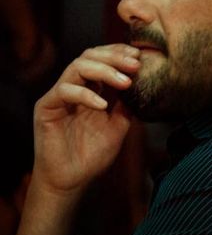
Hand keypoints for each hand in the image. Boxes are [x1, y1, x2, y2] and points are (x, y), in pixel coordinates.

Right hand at [32, 44, 140, 194]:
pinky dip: (85, 95)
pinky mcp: (46, 106)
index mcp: (90, 90)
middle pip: (89, 56)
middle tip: (135, 64)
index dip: (120, 54)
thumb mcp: (117, 129)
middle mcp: (73, 88)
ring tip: (125, 83)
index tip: (140, 58)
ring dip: (104, 71)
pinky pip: (64, 91)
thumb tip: (143, 86)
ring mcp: (59, 96)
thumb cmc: (91, 157)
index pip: (102, 60)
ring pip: (77, 67)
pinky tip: (102, 106)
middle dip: (114, 57)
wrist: (70, 181)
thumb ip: (126, 107)